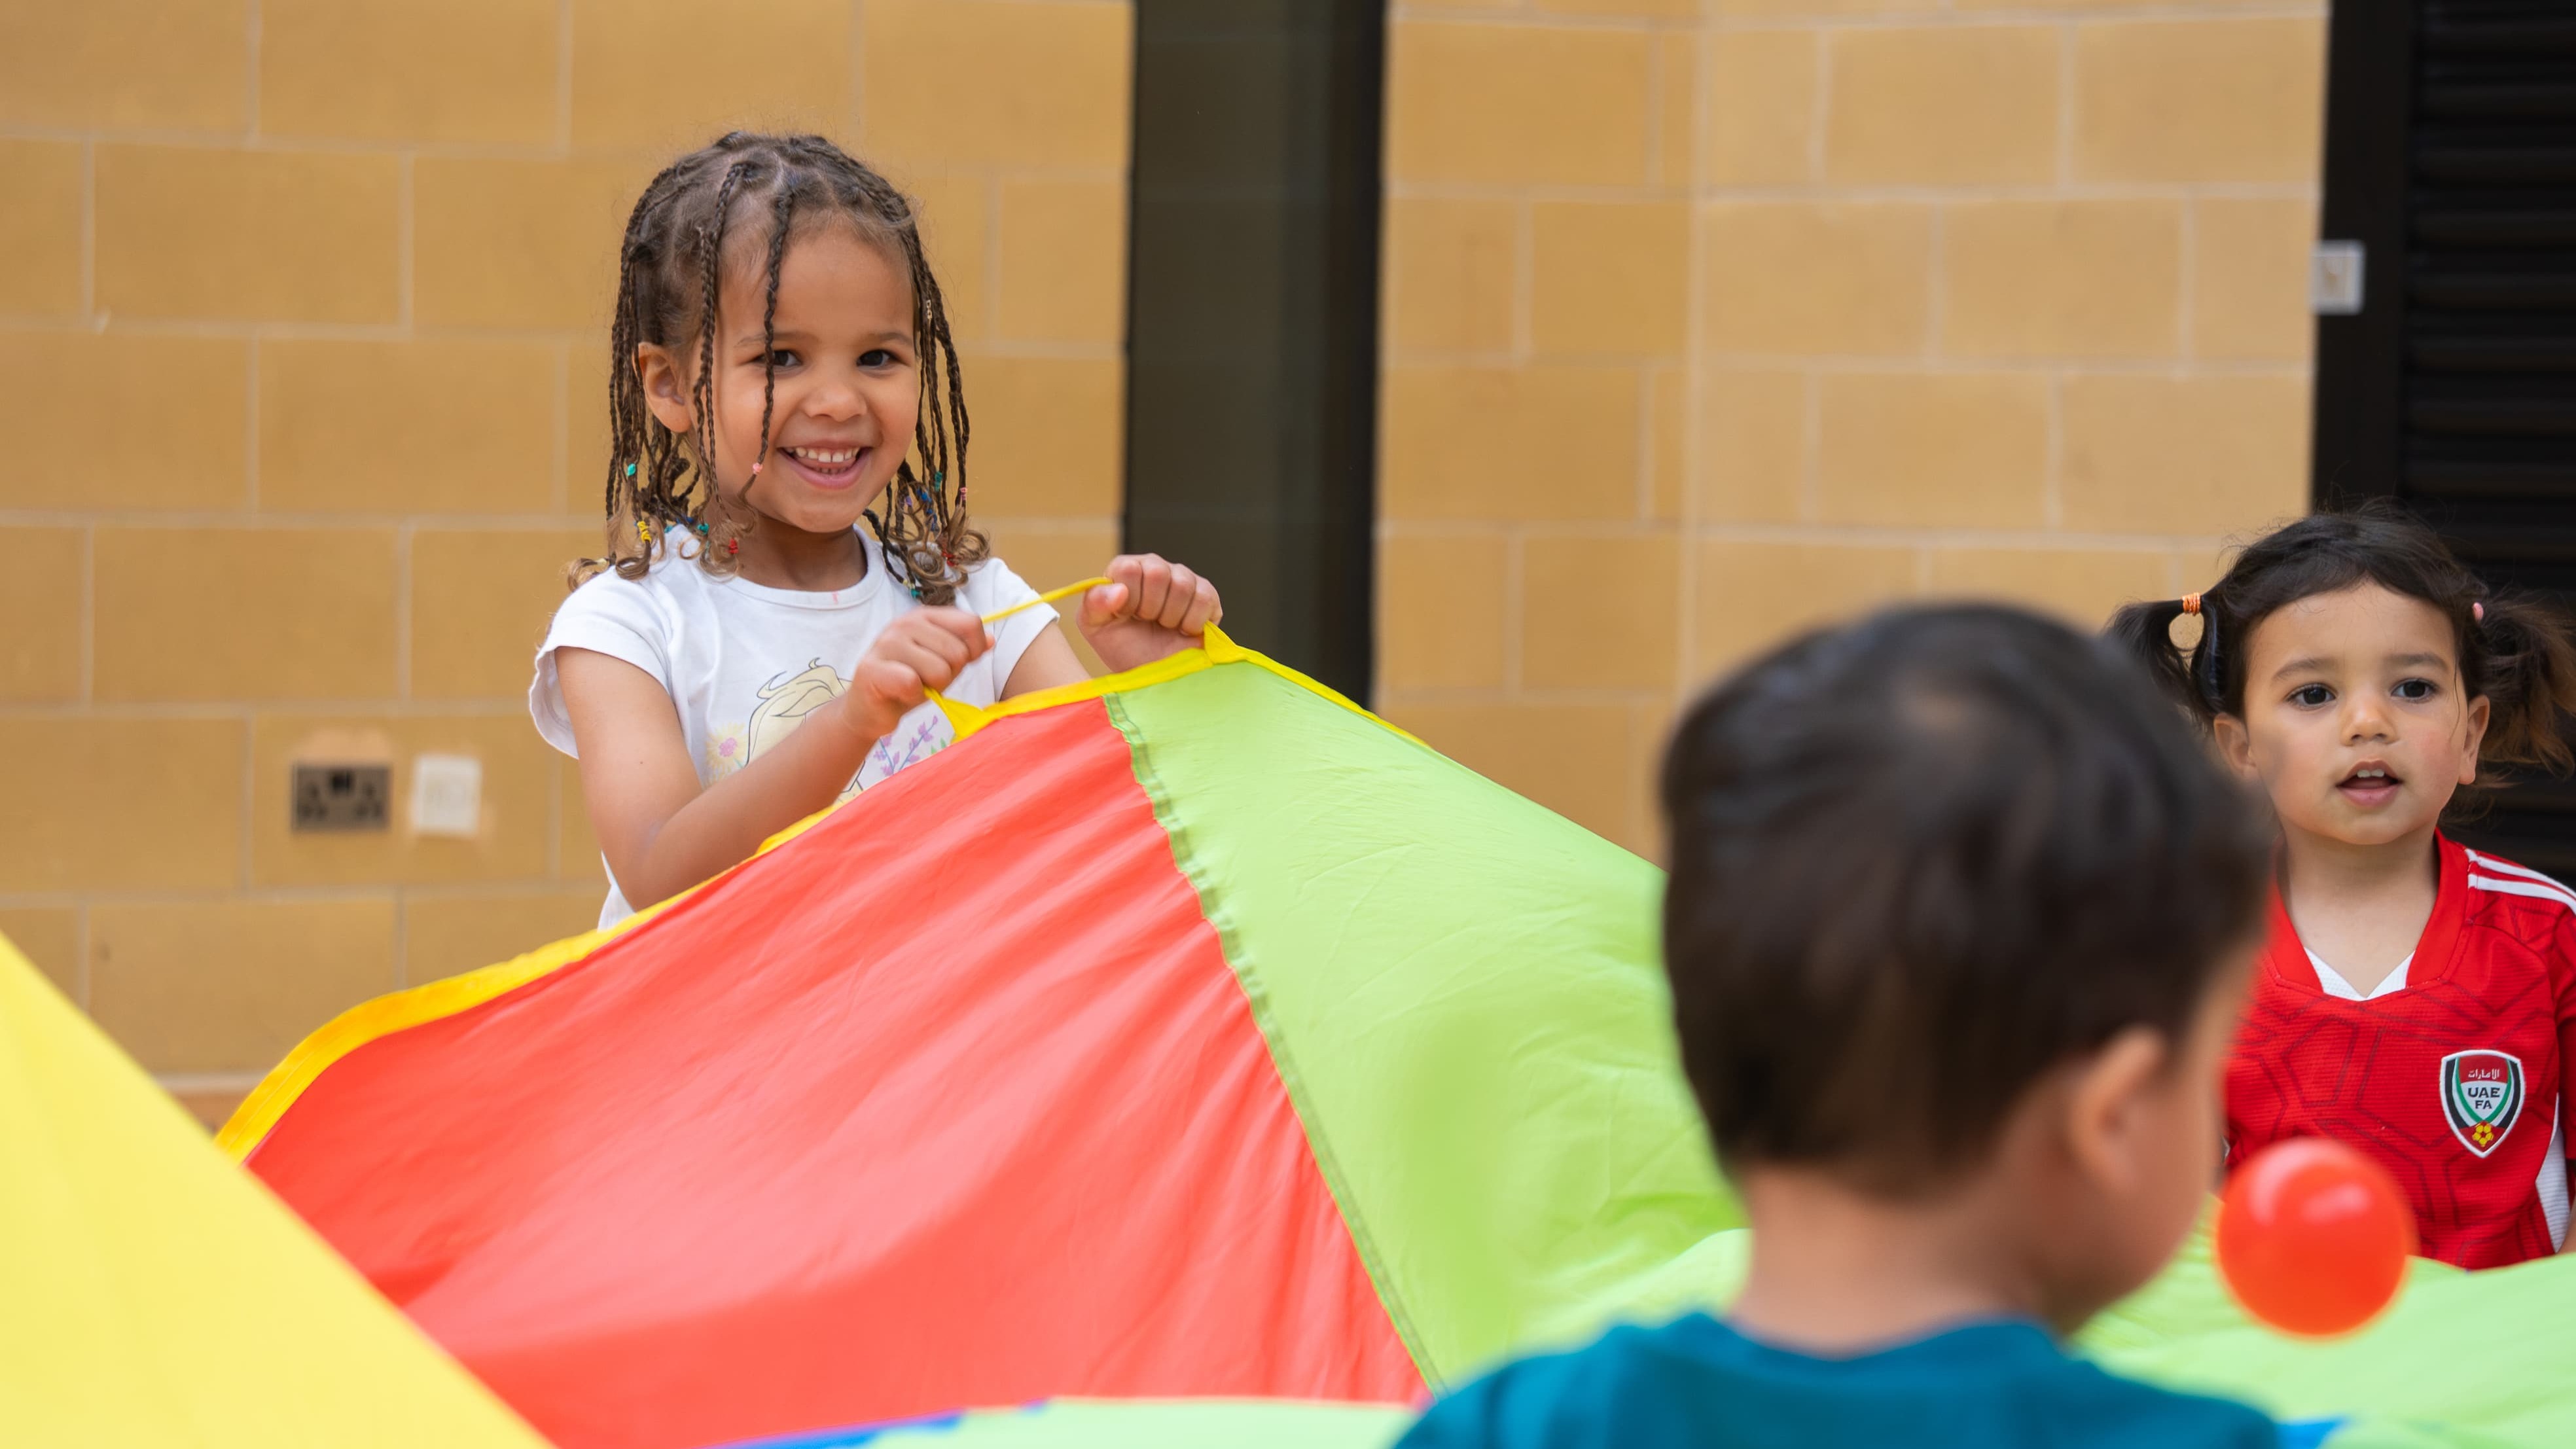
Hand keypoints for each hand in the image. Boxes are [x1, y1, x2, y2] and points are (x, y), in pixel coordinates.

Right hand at [843, 608, 989, 739]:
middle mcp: (905, 623)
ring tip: (911, 686)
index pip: (971, 624)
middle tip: (924, 679)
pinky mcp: (872, 668)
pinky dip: (911, 696)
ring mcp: (886, 643)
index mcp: (924, 616)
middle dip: (948, 675)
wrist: (871, 709)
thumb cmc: (909, 683)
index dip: (973, 650)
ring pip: (939, 671)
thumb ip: (965, 650)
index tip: (956, 664)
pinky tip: (899, 693)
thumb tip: (990, 640)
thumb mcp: (943, 664)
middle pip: (958, 652)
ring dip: (930, 688)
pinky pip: (912, 684)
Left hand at [1080, 554, 1221, 672]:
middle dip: (1150, 609)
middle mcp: (1155, 566)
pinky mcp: (1207, 594)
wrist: (1154, 672)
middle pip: (1157, 573)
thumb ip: (1095, 603)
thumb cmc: (1124, 646)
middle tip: (1147, 622)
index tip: (1126, 615)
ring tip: (1164, 626)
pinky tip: (1183, 629)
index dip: (1128, 599)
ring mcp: (1183, 578)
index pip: (1129, 568)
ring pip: (1182, 585)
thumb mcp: (1096, 627)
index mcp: (1126, 569)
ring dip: (1170, 617)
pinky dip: (1192, 623)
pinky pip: (1204, 598)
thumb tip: (1119, 590)